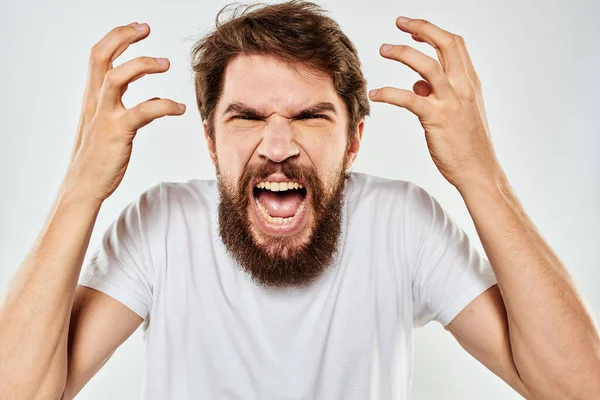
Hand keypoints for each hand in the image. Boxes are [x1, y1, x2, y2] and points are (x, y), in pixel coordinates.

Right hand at [60, 22, 185, 202]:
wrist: (83, 186)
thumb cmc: (96, 157)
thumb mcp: (103, 125)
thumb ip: (119, 107)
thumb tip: (148, 98)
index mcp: (91, 98)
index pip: (98, 56)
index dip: (117, 38)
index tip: (137, 29)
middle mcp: (94, 102)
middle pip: (100, 56)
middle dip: (123, 37)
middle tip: (146, 28)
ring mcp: (104, 116)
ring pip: (116, 77)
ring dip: (142, 65)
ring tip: (166, 64)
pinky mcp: (117, 133)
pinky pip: (142, 111)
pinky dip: (164, 105)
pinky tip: (180, 107)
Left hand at [369, 17, 502, 191]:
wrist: (479, 171)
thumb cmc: (467, 144)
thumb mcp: (459, 112)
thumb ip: (439, 93)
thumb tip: (417, 82)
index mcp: (470, 83)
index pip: (455, 45)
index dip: (433, 31)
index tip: (413, 27)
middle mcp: (463, 87)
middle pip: (445, 44)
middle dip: (421, 28)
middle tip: (399, 23)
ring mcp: (451, 102)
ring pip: (427, 65)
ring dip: (403, 52)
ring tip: (384, 48)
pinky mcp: (437, 119)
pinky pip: (409, 98)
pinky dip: (389, 93)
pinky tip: (375, 94)